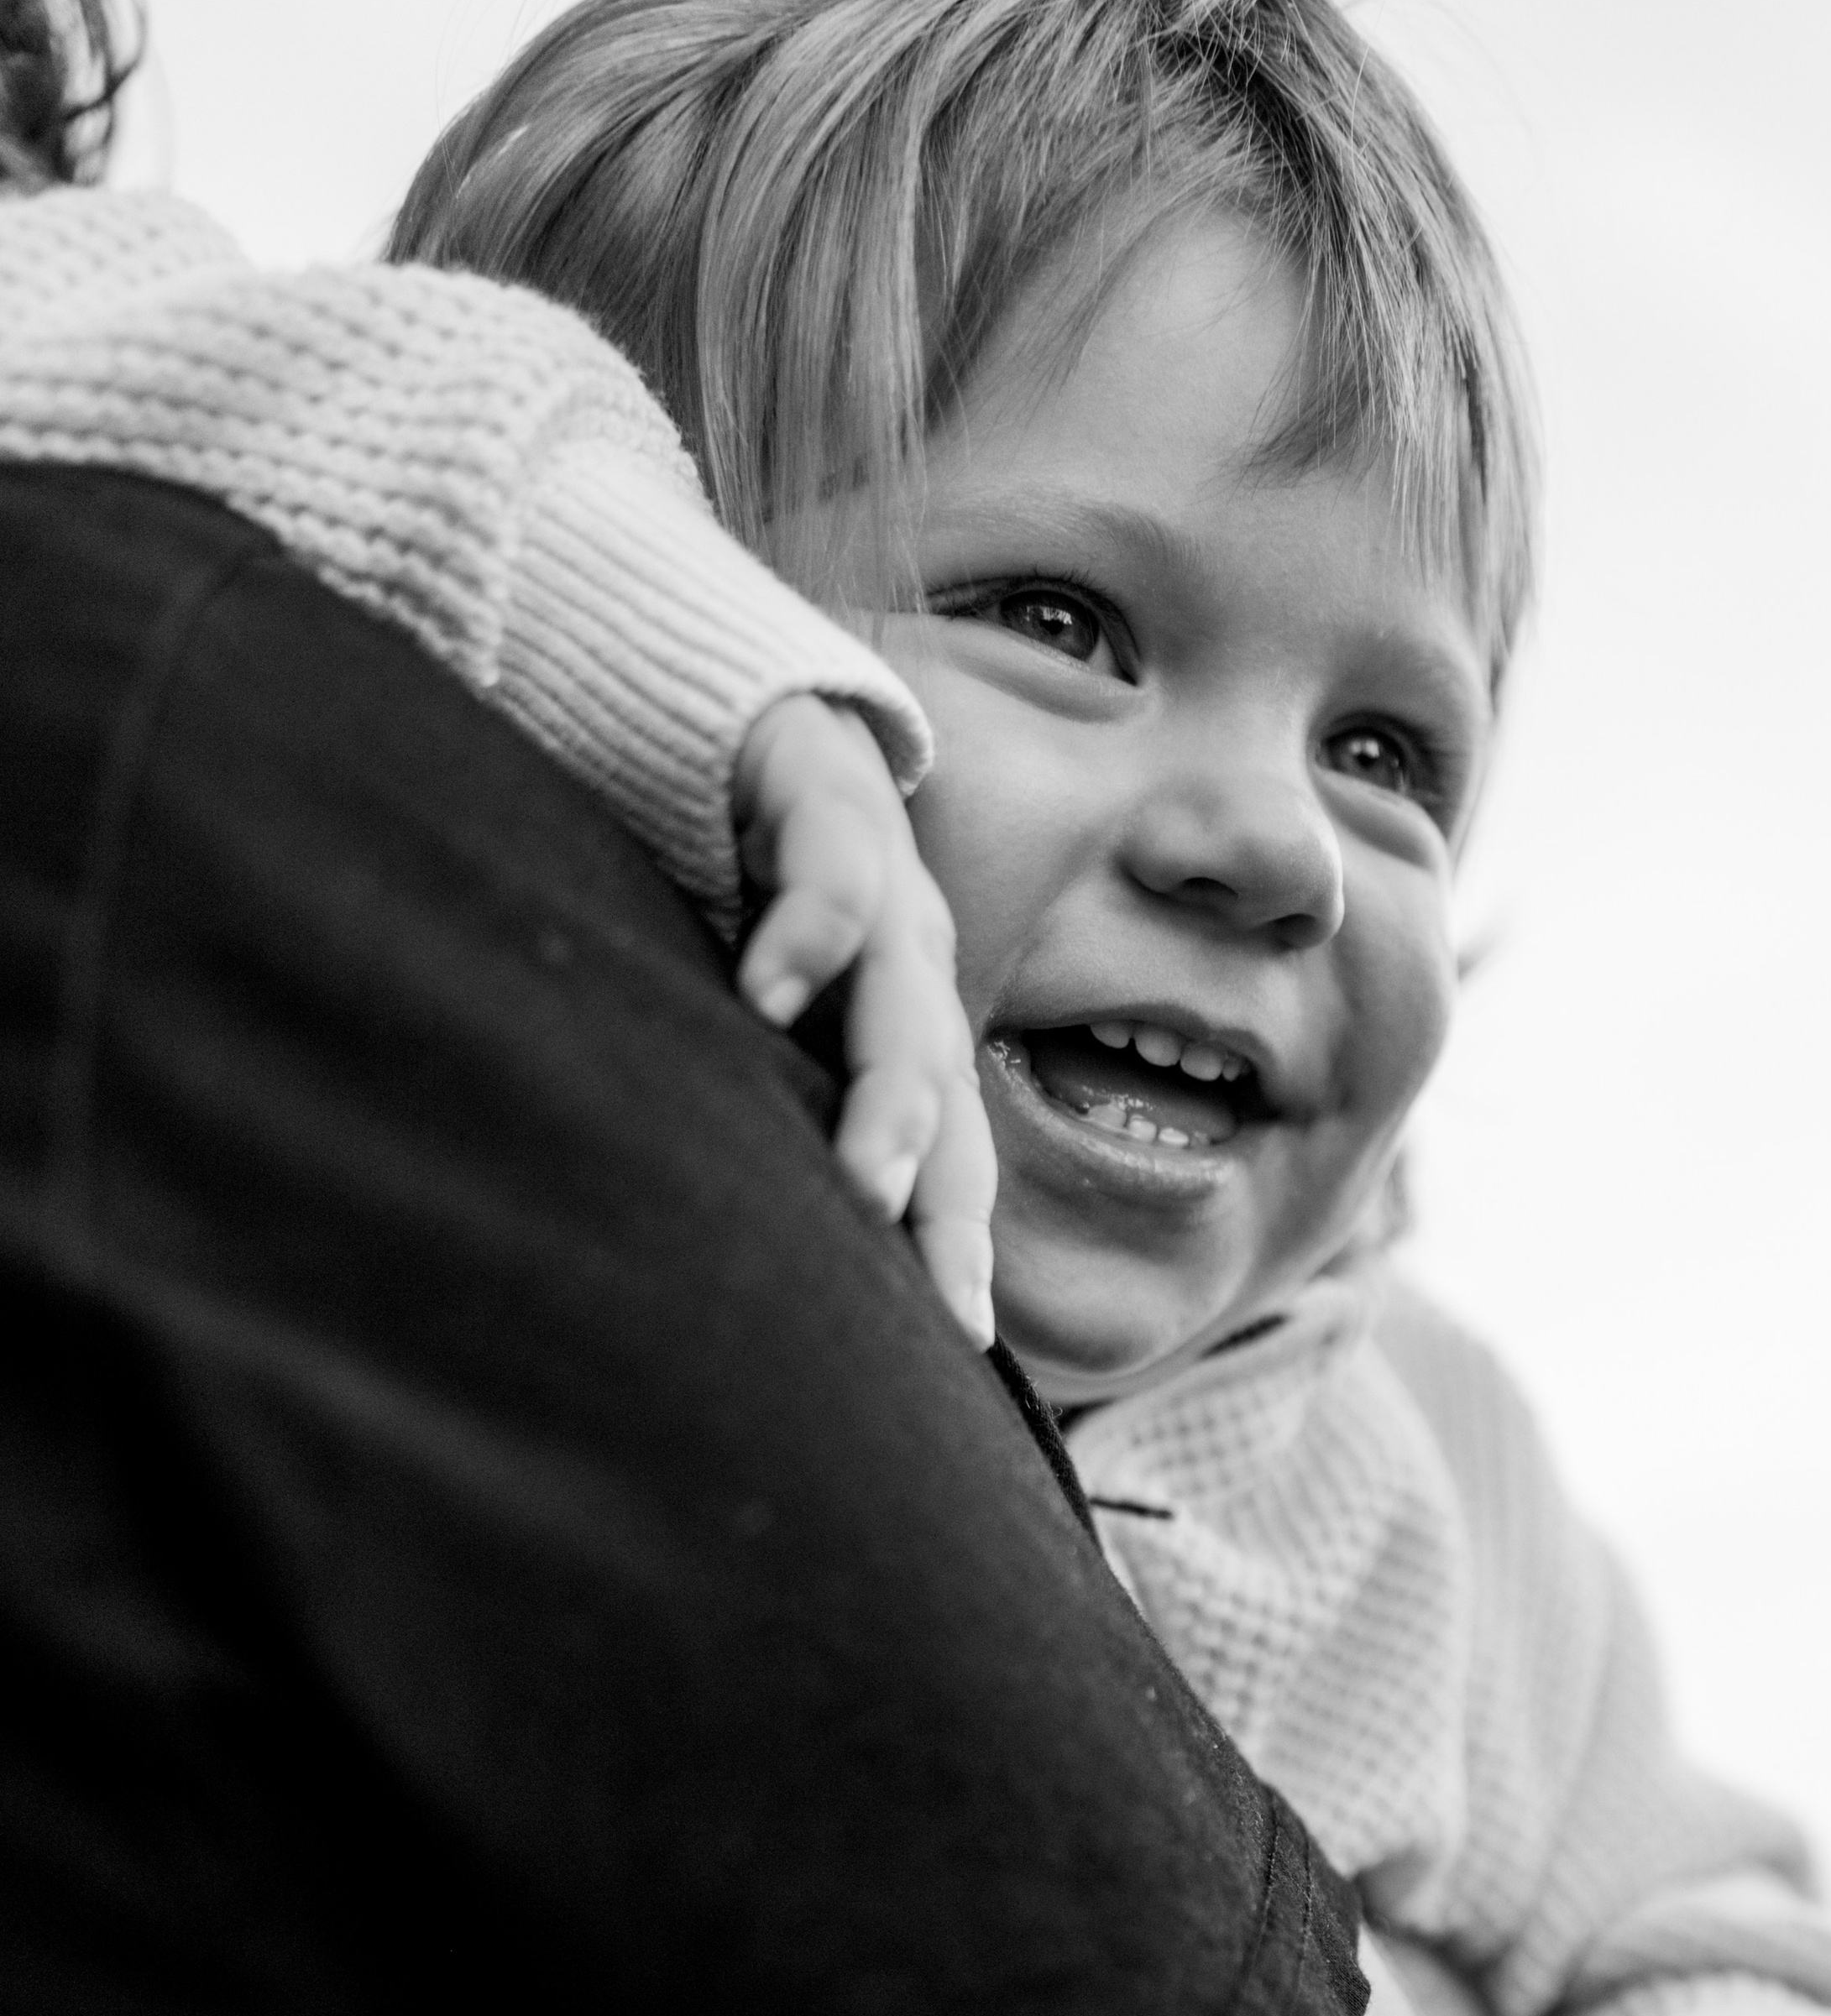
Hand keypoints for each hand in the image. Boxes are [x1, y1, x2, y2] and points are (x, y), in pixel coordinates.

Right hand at [733, 695, 995, 1347]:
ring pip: (900, 996)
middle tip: (943, 1311)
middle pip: (941, 1091)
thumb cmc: (707, 846)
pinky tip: (769, 996)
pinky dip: (804, 930)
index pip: (943, 1139)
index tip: (961, 1347)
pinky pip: (826, 864)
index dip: (954, 1238)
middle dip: (945, 1204)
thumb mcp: (736, 992)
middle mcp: (905, 944)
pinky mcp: (814, 780)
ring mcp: (872, 863)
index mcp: (896, 1000)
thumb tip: (731, 1231)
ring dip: (888, 1093)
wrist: (683, 668)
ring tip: (869, 1184)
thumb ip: (752, 1092)